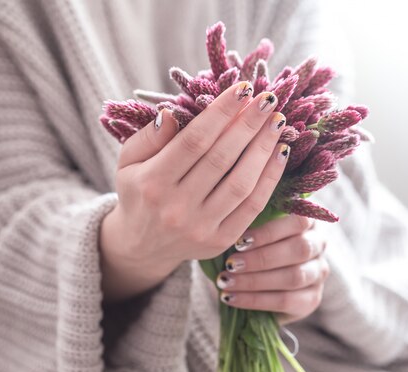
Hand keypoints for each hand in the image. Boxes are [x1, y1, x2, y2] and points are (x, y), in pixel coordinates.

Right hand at [100, 81, 289, 301]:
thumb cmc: (138, 193)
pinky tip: (280, 152)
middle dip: (248, 124)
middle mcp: (176, 208)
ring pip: (241, 182)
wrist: (142, 246)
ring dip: (263, 148)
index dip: (221, 112)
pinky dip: (270, 178)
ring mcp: (201, 227)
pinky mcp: (221, 241)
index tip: (242, 89)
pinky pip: (252, 206)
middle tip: (267, 99)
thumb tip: (172, 112)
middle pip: (221, 158)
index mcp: (152, 183)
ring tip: (276, 121)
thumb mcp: (128, 163)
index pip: (194, 140)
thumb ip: (148, 137)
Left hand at [215, 214, 329, 325]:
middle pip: (299, 249)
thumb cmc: (254, 248)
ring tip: (227, 281)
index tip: (239, 242)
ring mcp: (318, 273)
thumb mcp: (255, 233)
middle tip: (231, 264)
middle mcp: (319, 244)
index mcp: (308, 221)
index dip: (269, 232)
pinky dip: (255, 300)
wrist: (262, 284)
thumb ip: (251, 225)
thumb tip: (232, 227)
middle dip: (261, 258)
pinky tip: (231, 298)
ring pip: (294, 276)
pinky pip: (285, 300)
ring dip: (255, 280)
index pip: (298, 222)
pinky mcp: (312, 299)